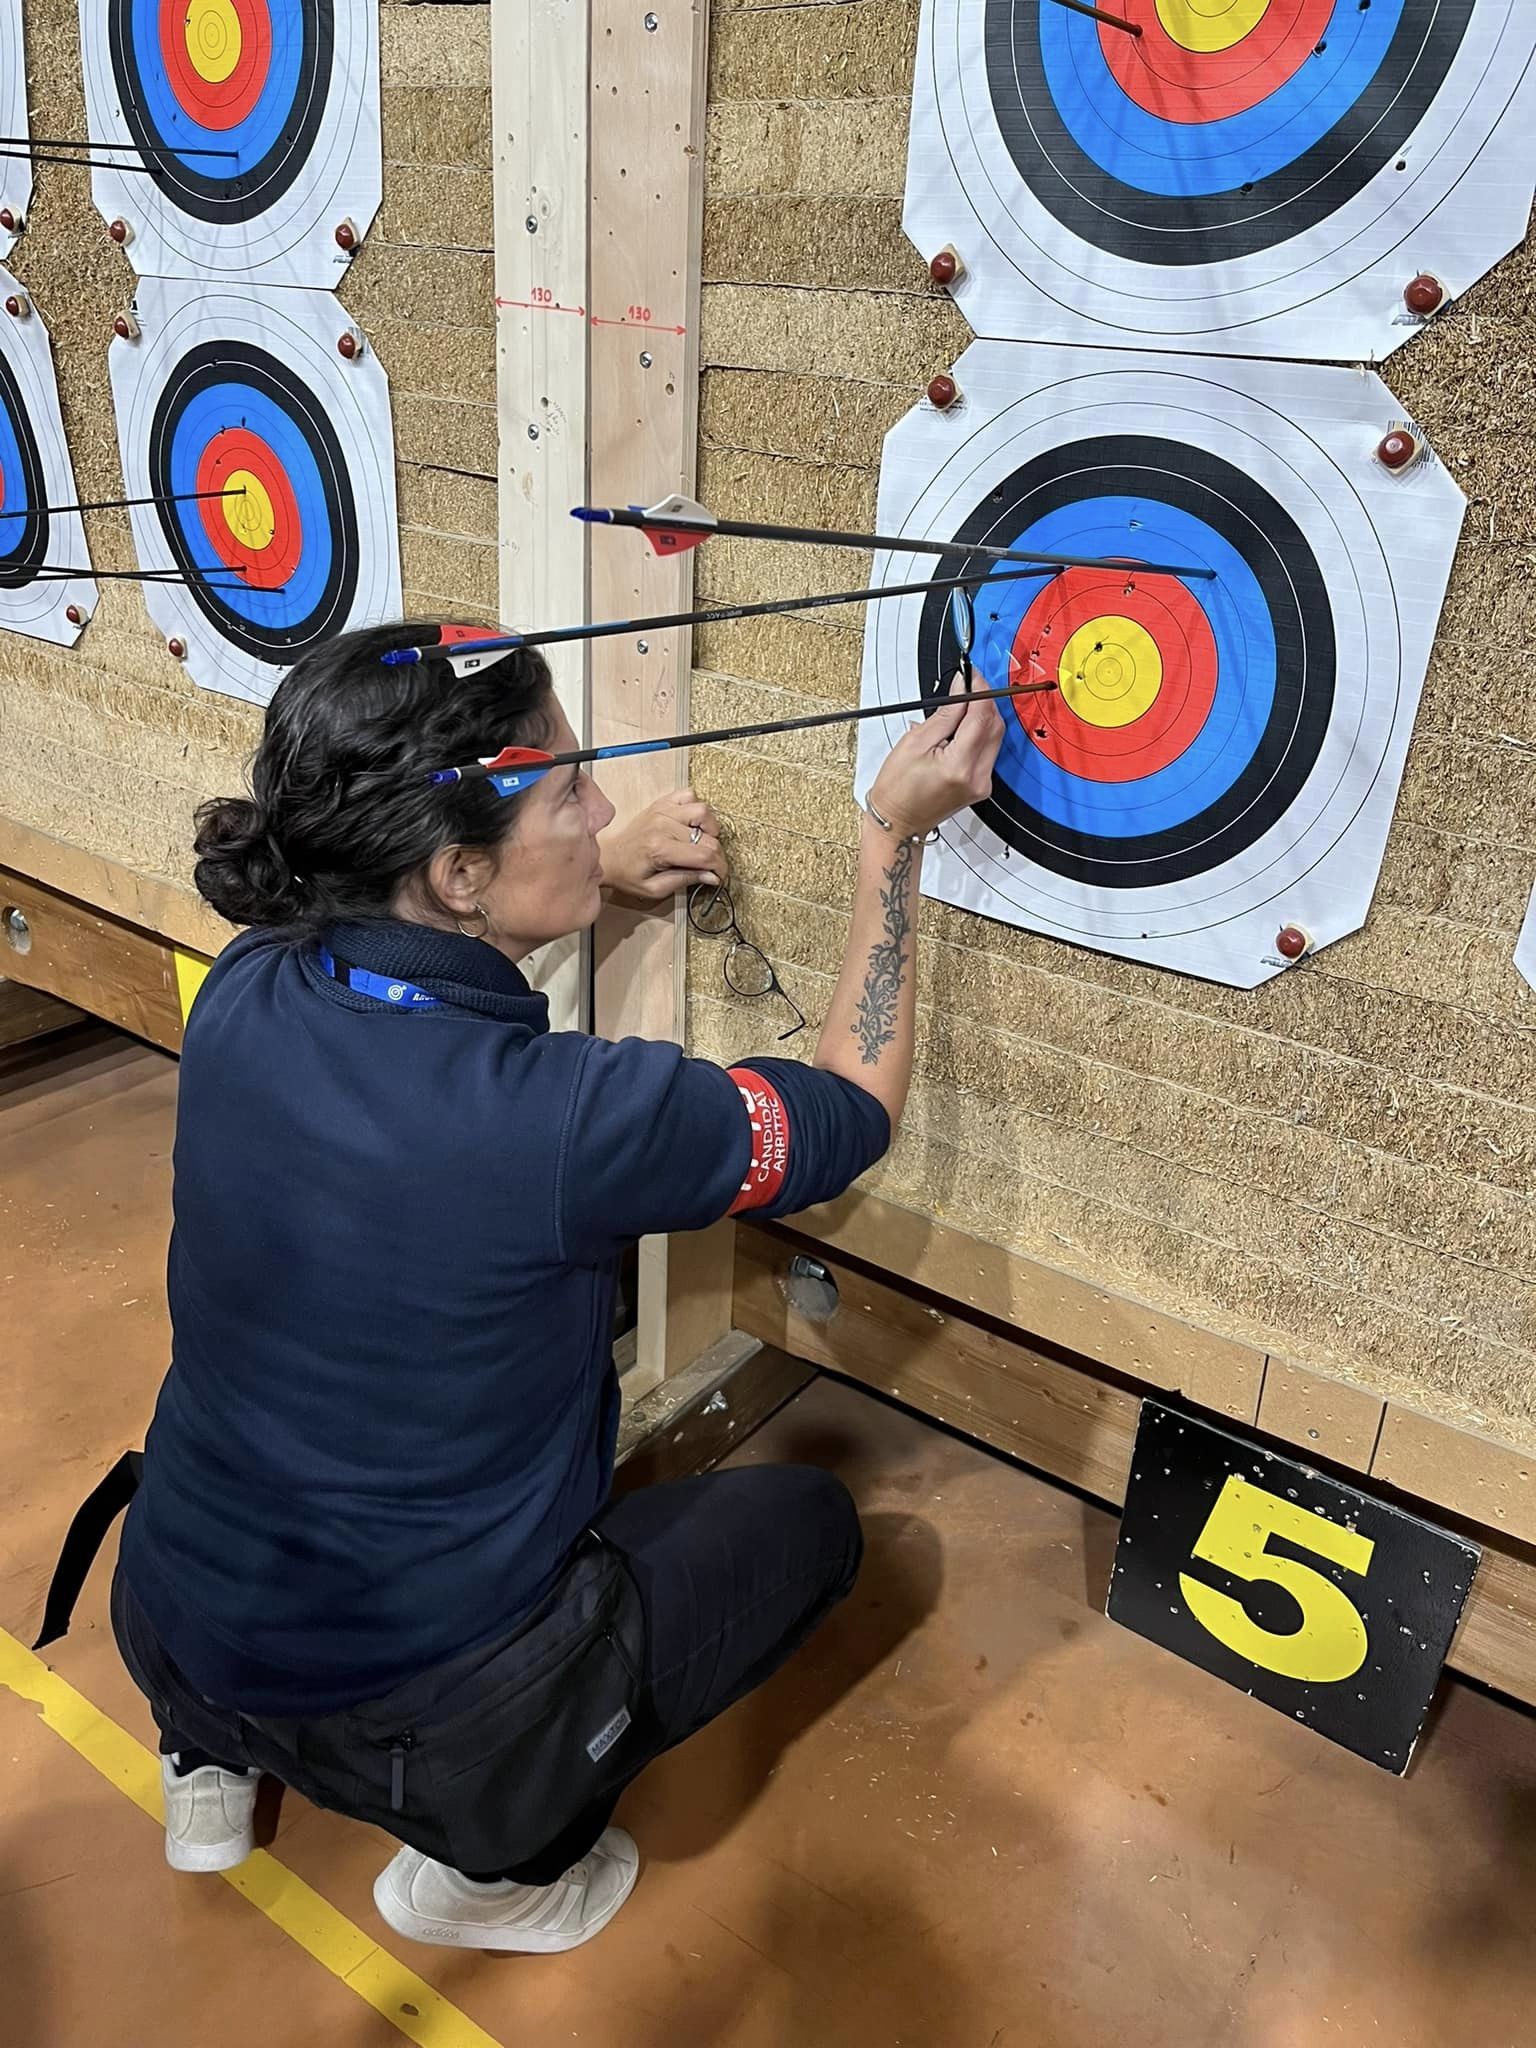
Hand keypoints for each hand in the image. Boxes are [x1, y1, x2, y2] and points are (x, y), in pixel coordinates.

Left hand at [597, 788, 729, 903]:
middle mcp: (663, 825)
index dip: (720, 867)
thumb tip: (712, 876)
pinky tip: (692, 824)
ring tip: (703, 842)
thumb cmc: (627, 873)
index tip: (720, 875)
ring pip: (703, 811)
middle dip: (717, 854)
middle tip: (712, 865)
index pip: (705, 855)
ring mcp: (662, 811)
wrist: (608, 856)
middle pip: (708, 837)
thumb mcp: (654, 888)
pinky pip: (689, 795)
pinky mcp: (661, 803)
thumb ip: (685, 880)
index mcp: (660, 848)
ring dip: (710, 828)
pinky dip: (696, 808)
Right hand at [867, 672, 1004, 839]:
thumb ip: (945, 713)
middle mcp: (977, 777)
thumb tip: (962, 688)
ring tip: (959, 708)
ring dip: (981, 717)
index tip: (971, 675)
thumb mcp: (915, 743)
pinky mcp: (982, 786)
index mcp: (959, 765)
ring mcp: (983, 783)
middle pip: (995, 725)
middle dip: (983, 701)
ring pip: (995, 737)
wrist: (898, 822)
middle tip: (966, 686)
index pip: (981, 716)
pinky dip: (978, 734)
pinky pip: (988, 751)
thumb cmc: (897, 789)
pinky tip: (960, 730)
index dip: (978, 690)